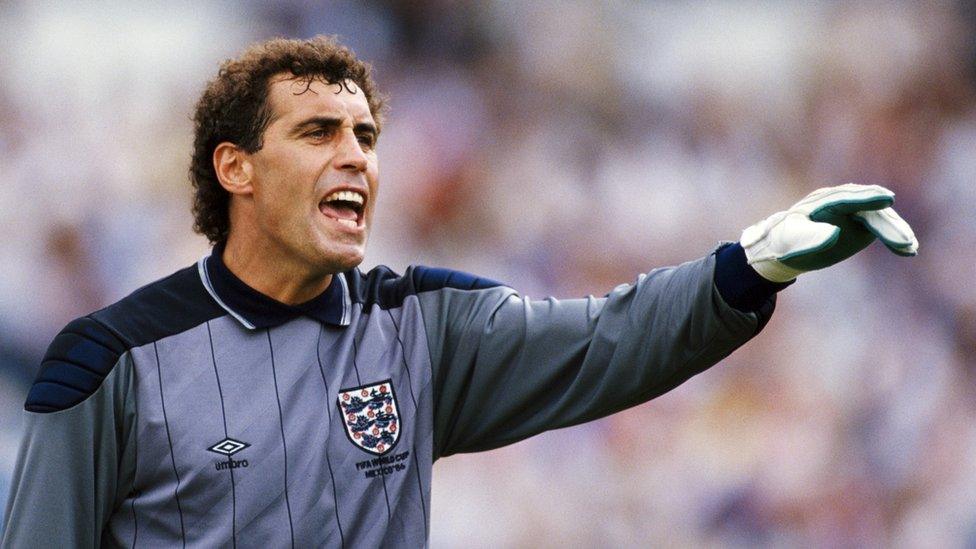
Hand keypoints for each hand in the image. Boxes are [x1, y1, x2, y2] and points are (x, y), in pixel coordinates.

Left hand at [740, 183, 917, 282]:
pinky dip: (894, 237)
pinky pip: (881, 228)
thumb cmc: (786, 241)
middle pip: (869, 210)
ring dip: (896, 231)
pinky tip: (908, 250)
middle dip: (887, 224)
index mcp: (823, 202)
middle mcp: (843, 202)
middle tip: (905, 240)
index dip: (868, 199)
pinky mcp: (862, 224)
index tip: (888, 200)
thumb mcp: (792, 240)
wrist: (787, 248)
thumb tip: (834, 233)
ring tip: (909, 248)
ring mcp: (855, 211)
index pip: (848, 198)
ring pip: (879, 218)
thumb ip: (810, 236)